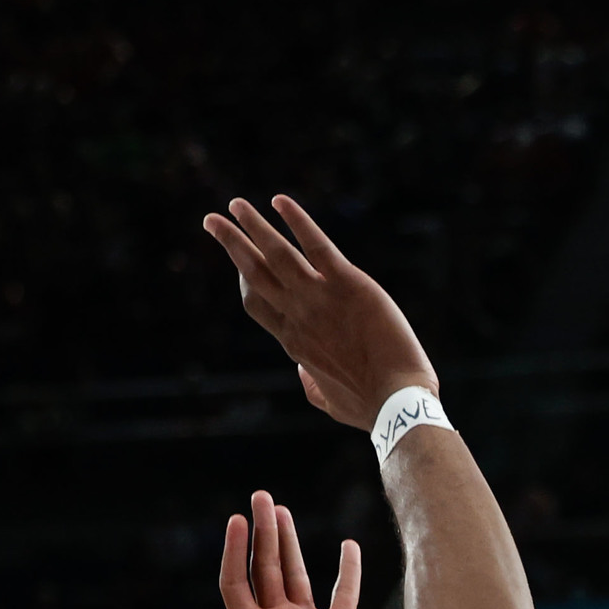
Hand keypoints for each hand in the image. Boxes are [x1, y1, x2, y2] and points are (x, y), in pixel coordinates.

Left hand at [193, 492, 368, 608]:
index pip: (237, 581)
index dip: (235, 550)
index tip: (237, 519)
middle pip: (264, 569)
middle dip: (262, 533)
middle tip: (261, 497)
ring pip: (296, 575)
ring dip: (289, 544)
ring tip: (282, 512)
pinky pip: (344, 593)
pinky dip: (347, 570)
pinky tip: (348, 545)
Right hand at [200, 195, 437, 429]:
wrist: (397, 403)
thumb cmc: (370, 407)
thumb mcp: (330, 402)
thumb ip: (311, 386)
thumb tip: (302, 374)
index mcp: (294, 342)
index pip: (257, 303)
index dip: (245, 279)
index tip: (240, 263)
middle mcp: (298, 316)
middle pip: (254, 273)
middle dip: (230, 244)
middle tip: (211, 220)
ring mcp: (318, 299)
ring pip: (275, 254)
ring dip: (251, 226)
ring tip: (236, 203)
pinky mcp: (348, 285)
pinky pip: (317, 245)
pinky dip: (297, 221)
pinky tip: (280, 201)